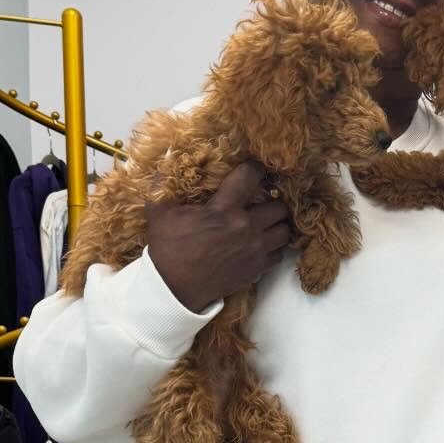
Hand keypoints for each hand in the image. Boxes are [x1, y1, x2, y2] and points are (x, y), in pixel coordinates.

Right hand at [145, 160, 291, 312]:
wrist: (174, 288)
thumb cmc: (167, 248)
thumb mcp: (159, 211)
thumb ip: (165, 182)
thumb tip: (169, 154)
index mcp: (224, 209)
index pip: (250, 177)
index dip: (255, 168)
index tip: (255, 169)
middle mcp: (246, 228)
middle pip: (279, 207)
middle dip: (273, 200)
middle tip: (264, 200)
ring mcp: (255, 250)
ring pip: (284, 231)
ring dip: (278, 224)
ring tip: (267, 222)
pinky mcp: (257, 269)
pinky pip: (279, 254)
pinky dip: (274, 247)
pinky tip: (262, 243)